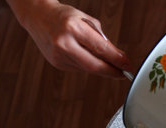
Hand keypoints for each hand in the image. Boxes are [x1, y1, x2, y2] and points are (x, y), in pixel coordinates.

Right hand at [8, 0, 130, 77]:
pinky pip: (79, 69)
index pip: (101, 49)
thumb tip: (116, 57)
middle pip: (94, 65)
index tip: (127, 65)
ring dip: (101, 69)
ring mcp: (58, 55)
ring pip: (87, 69)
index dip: (117, 60)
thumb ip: (101, 38)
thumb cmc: (63, 16)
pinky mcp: (56, 63)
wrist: (37, 16)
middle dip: (111, 72)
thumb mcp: (86, 20)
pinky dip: (88, 66)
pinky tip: (88, 59)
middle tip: (123, 74)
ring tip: (108, 64)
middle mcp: (64, 42)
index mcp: (73, 27)